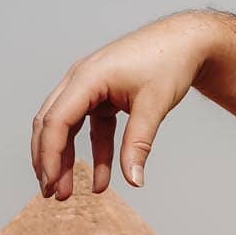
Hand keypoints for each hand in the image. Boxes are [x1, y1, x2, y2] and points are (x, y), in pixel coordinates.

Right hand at [29, 12, 225, 198]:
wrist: (187, 41)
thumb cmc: (169, 64)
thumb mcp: (153, 106)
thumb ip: (139, 144)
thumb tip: (134, 181)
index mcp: (86, 78)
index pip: (55, 121)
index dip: (50, 154)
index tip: (51, 183)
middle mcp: (80, 79)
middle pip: (50, 123)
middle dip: (48, 159)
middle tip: (51, 193)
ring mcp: (89, 86)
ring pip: (66, 126)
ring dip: (65, 158)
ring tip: (64, 191)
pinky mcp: (102, 94)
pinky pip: (90, 127)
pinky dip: (94, 152)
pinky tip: (102, 182)